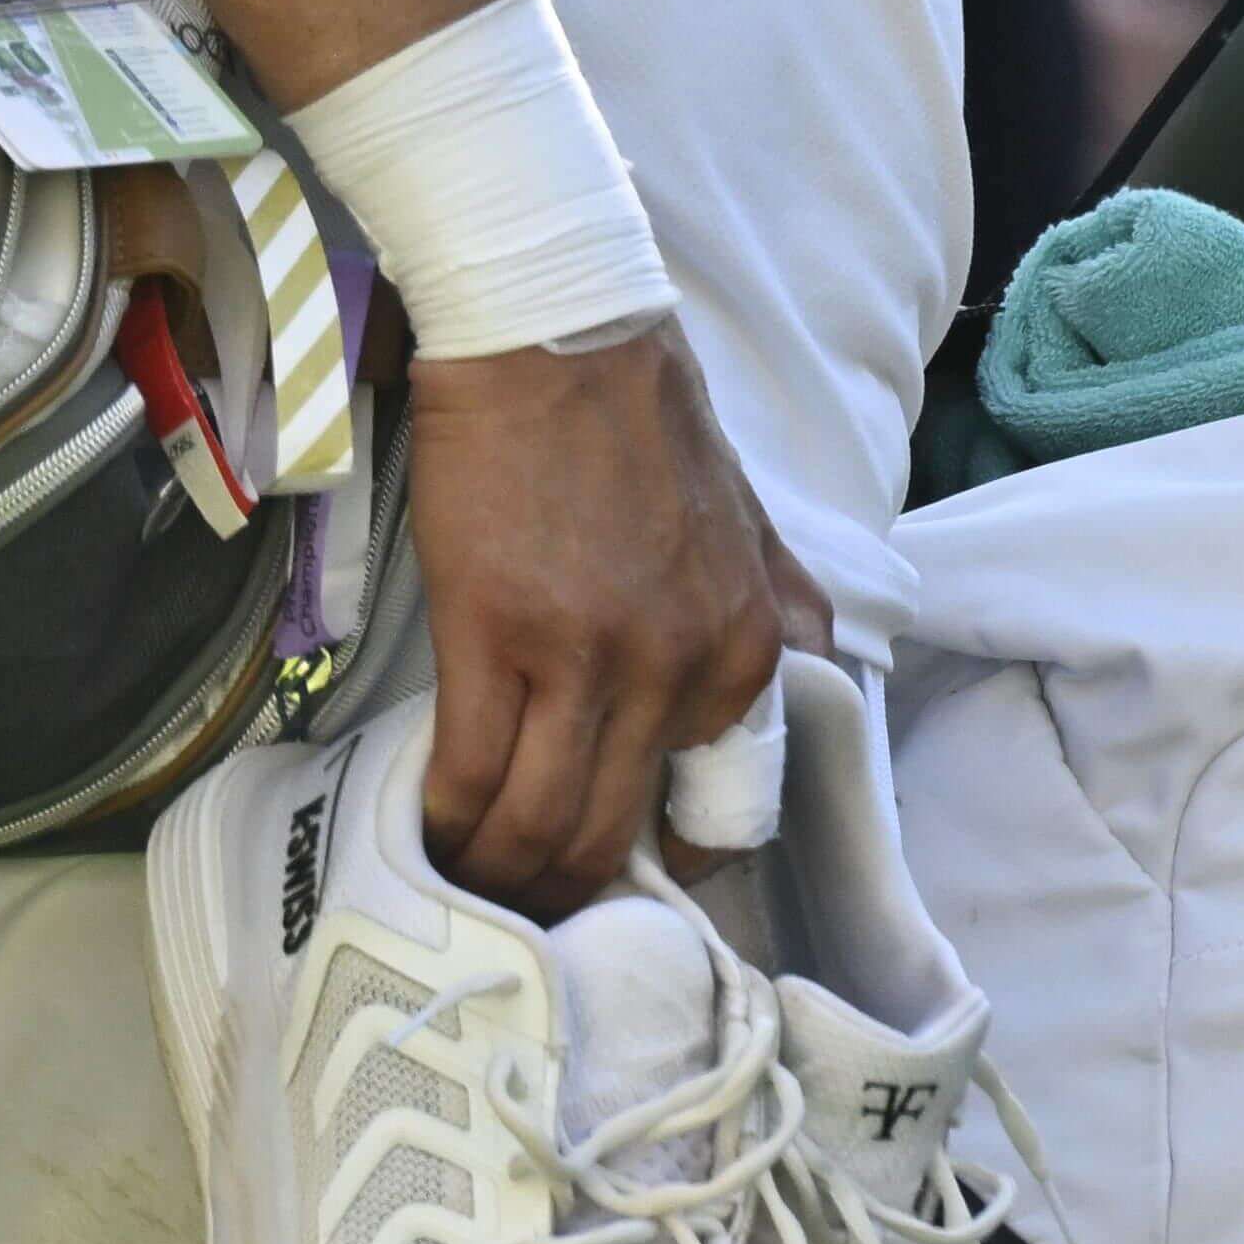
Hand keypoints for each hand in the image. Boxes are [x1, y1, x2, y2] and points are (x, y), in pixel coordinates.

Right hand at [396, 320, 822, 918]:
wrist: (552, 333)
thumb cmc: (641, 417)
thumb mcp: (752, 524)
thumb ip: (785, 613)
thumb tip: (815, 681)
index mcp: (750, 650)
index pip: (711, 818)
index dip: (651, 871)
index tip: (608, 883)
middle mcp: (682, 670)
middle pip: (612, 836)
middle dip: (565, 894)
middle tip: (525, 910)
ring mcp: (588, 659)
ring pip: (543, 824)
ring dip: (501, 875)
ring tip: (468, 885)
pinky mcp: (494, 636)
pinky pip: (471, 774)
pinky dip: (446, 823)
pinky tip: (428, 834)